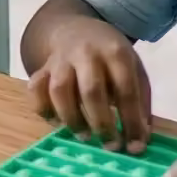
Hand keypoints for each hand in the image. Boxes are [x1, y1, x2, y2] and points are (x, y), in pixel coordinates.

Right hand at [26, 17, 152, 152]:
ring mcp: (60, 60)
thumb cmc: (110, 57)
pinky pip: (35, 89)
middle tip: (111, 146)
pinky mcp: (42, 68)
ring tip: (84, 136)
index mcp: (115, 52)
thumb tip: (139, 141)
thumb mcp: (134, 69)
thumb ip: (140, 102)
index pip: (125, 90)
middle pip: (91, 90)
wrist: (76, 30)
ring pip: (59, 90)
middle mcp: (86, 53)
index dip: (131, 121)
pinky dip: (43, 109)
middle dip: (102, 123)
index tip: (136, 147)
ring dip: (72, 118)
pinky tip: (57, 122)